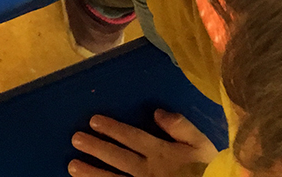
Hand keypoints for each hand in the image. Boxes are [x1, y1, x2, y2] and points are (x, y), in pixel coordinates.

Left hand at [70, 110, 218, 176]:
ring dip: (92, 173)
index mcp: (161, 153)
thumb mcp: (202, 144)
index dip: (112, 129)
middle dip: (96, 148)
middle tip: (76, 139)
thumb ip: (181, 127)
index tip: (93, 120)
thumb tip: (157, 111)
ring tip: (73, 166)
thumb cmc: (209, 169)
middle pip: (117, 158)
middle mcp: (148, 170)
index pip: (132, 138)